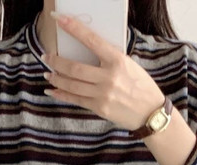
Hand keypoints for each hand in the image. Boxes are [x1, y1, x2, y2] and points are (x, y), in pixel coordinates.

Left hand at [43, 13, 164, 130]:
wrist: (150, 113)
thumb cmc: (141, 86)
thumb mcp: (129, 65)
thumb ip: (109, 58)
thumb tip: (87, 50)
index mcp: (117, 60)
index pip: (91, 40)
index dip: (73, 29)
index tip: (59, 20)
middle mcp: (109, 77)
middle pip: (74, 67)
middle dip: (56, 61)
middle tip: (46, 56)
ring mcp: (103, 94)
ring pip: (72, 85)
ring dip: (56, 78)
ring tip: (47, 74)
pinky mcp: (99, 108)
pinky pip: (75, 100)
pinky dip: (61, 94)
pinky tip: (52, 90)